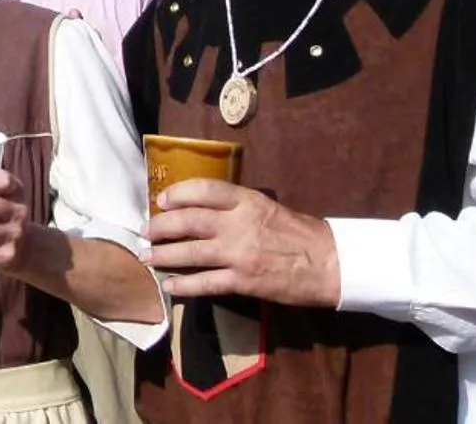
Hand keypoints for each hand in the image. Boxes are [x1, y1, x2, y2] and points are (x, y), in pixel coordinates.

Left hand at [148, 178, 339, 306]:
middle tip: (145, 231)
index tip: (161, 200)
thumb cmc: (300, 233)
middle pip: (188, 220)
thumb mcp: (267, 207)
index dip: (178, 193)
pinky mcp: (243, 281)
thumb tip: (203, 208)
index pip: (204, 189)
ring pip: (190, 252)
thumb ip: (237, 206)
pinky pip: (205, 283)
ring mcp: (239, 254)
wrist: (329, 264)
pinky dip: (184, 285)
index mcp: (247, 201)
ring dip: (164, 255)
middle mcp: (238, 224)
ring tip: (147, 257)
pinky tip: (169, 286)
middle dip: (160, 225)